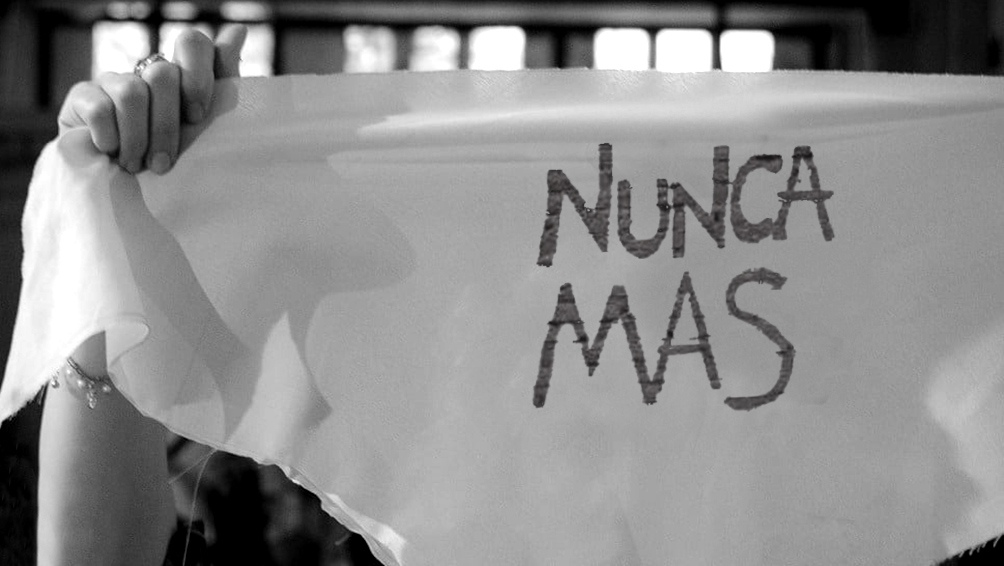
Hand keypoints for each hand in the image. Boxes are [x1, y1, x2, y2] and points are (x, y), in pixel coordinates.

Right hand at [57, 24, 246, 174]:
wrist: (129, 201)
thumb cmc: (175, 168)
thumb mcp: (207, 133)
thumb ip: (223, 85)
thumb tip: (238, 29)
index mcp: (184, 79)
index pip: (193, 44)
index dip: (198, 76)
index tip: (197, 116)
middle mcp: (149, 73)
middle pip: (163, 73)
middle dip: (166, 126)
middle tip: (164, 163)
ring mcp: (114, 82)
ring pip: (132, 92)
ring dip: (138, 139)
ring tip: (137, 166)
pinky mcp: (83, 98)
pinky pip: (100, 107)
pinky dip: (111, 138)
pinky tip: (111, 153)